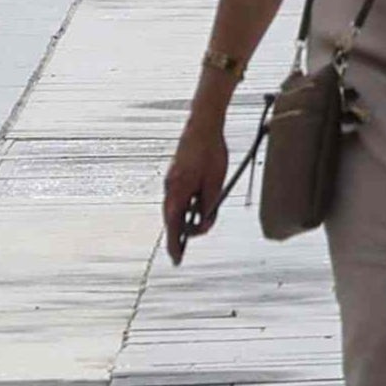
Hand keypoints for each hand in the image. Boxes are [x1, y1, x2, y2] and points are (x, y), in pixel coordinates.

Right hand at [161, 97, 233, 256]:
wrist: (203, 125)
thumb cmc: (211, 153)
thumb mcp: (215, 183)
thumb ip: (209, 205)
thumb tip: (204, 224)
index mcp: (178, 191)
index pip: (173, 225)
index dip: (175, 244)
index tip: (176, 259)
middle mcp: (170, 188)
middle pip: (171, 219)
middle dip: (177, 235)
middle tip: (180, 253)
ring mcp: (171, 180)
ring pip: (174, 208)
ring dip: (181, 221)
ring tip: (190, 234)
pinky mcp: (175, 174)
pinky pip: (177, 197)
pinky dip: (183, 208)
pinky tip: (192, 212)